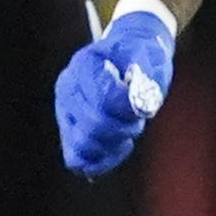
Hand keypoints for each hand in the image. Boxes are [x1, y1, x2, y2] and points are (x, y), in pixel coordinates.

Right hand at [54, 4, 174, 176]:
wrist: (128, 54)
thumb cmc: (140, 55)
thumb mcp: (150, 56)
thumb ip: (147, 78)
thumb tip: (141, 106)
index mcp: (84, 65)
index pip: (104, 98)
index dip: (129, 108)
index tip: (142, 101)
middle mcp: (68, 89)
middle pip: (93, 126)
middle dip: (124, 128)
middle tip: (138, 118)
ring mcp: (65, 113)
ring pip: (83, 148)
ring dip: (114, 144)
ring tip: (128, 129)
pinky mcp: (69, 132)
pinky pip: (79, 161)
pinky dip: (103, 160)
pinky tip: (122, 145)